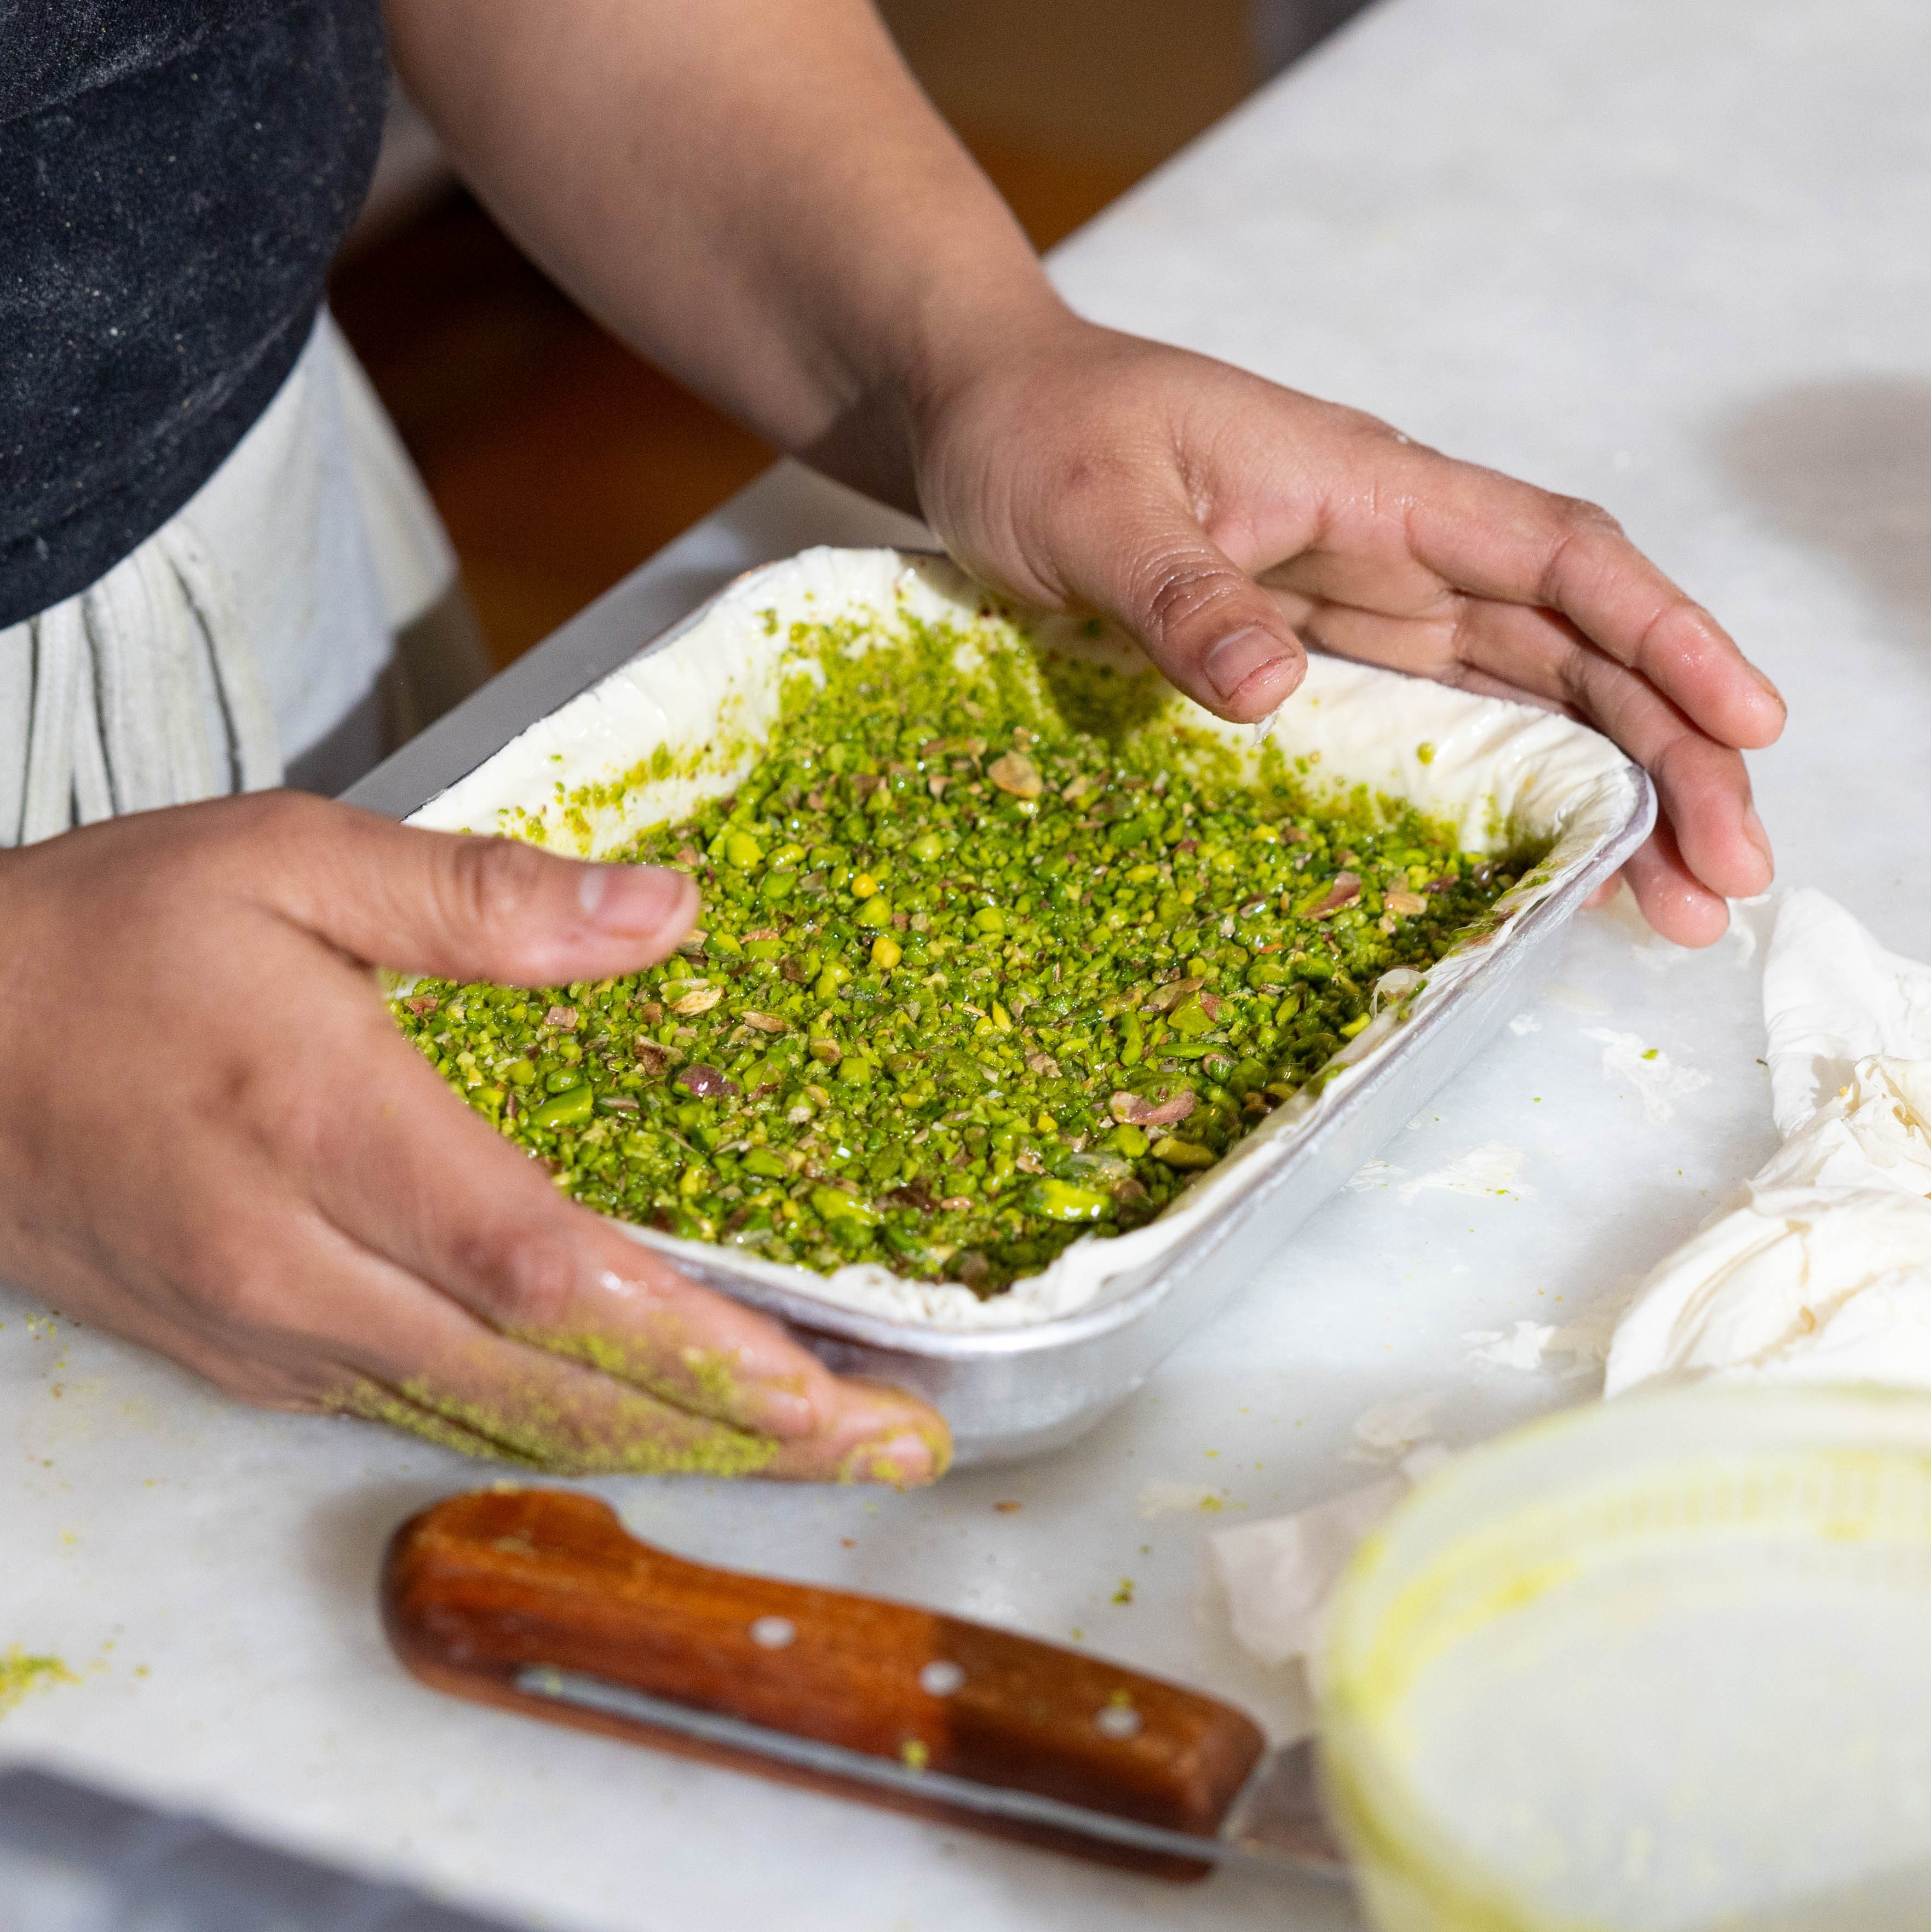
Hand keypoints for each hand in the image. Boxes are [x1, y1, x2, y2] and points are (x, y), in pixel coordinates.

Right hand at [0, 795, 946, 1481]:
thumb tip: (668, 912)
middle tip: (879, 1442)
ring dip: (658, 1444)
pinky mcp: (245, 1358)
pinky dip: (549, 1429)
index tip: (832, 1384)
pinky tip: (639, 1422)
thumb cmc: (101, 937)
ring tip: (801, 1446)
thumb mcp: (290, 860)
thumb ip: (484, 898)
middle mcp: (296, 1265)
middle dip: (729, 1426)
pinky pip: (422, 1415)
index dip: (701, 1341)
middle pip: (547, 1380)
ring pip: (493, 1421)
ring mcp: (267, 1331)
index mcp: (323, 1127)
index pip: (547, 1269)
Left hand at [907, 312, 1783, 946]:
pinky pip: (1447, 726)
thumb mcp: (1093, 510)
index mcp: (1368, 487)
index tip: (1745, 722)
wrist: (984, 425)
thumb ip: (1179, 594)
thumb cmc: (1038, 437)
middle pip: (1572, 647)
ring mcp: (1364, 611)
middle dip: (1668, 749)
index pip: (1553, 555)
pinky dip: (1514, 792)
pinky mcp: (1323, 662)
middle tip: (1730, 875)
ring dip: (1616, 789)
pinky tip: (1561, 864)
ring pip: (1529, 697)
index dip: (1661, 636)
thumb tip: (1274, 690)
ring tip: (1681, 899)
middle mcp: (1391, 550)